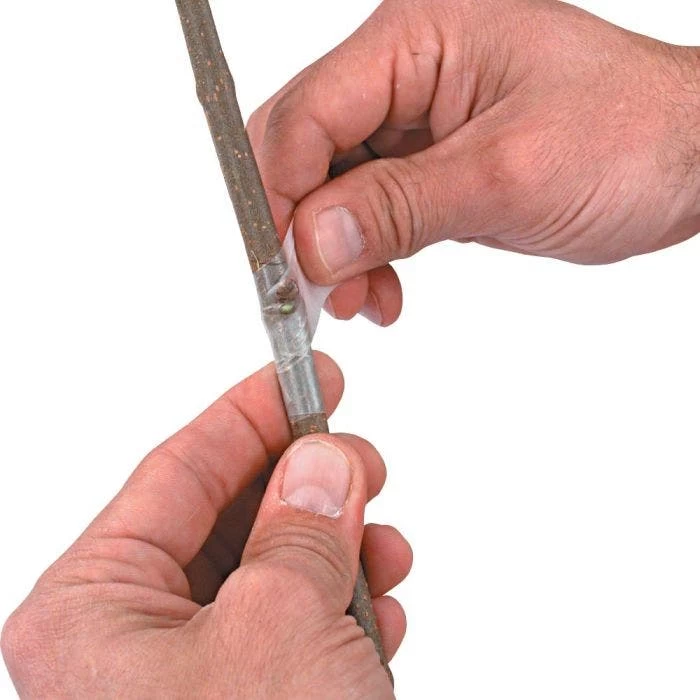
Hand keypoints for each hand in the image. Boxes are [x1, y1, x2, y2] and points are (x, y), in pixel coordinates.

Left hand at [1, 354, 409, 697]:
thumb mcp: (282, 626)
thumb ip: (302, 527)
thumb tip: (323, 460)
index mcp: (93, 612)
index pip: (177, 472)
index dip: (247, 414)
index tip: (302, 377)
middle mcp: (128, 644)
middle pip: (226, 519)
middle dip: (302, 484)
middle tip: (359, 455)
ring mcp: (188, 680)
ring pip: (268, 571)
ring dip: (335, 548)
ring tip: (386, 542)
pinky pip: (293, 624)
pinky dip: (342, 603)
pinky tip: (381, 603)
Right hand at [248, 0, 699, 324]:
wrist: (685, 163)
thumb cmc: (630, 137)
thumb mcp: (508, 175)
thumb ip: (400, 207)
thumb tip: (311, 242)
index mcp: (418, 35)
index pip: (311, 111)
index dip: (282, 192)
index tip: (280, 264)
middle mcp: (407, 68)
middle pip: (308, 147)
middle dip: (302, 227)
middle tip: (311, 292)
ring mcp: (416, 118)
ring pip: (332, 186)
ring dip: (333, 250)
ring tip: (359, 300)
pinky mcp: (429, 162)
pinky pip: (370, 208)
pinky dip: (365, 255)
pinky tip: (382, 289)